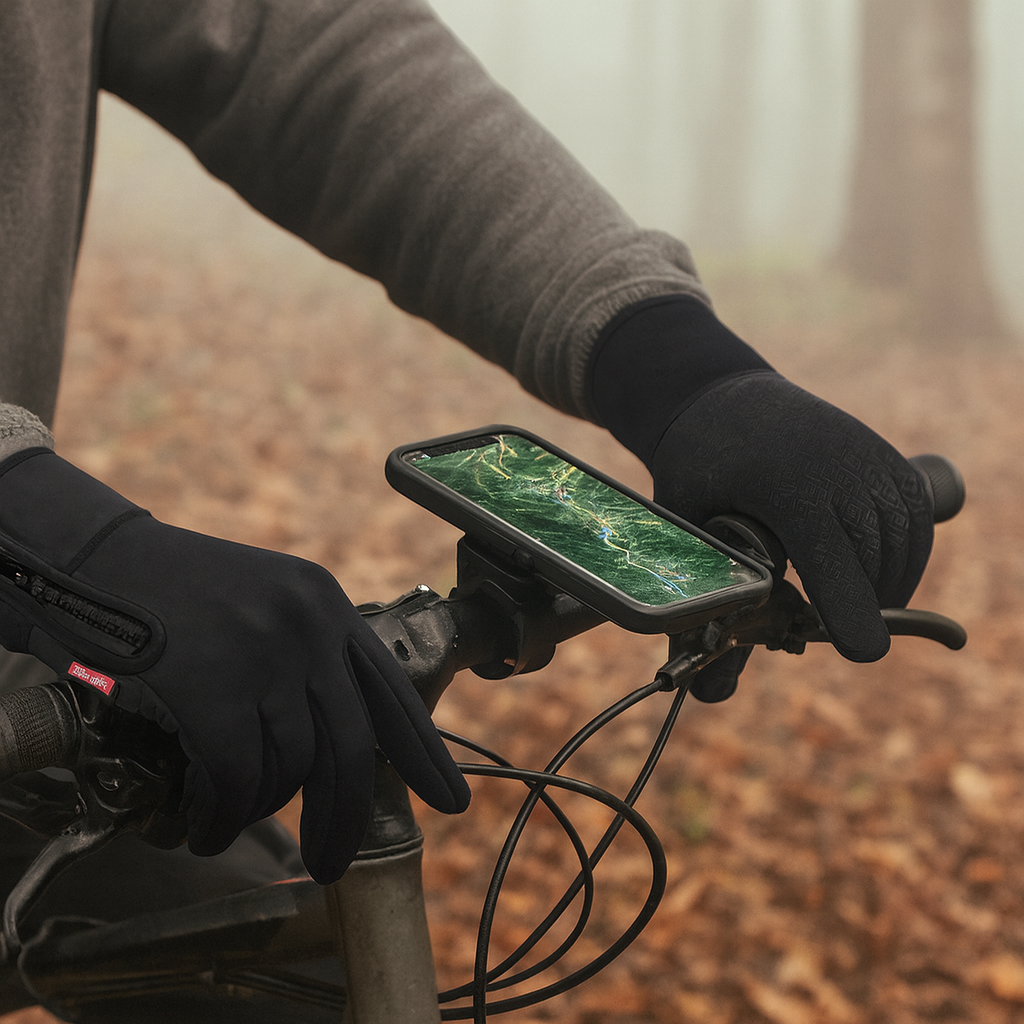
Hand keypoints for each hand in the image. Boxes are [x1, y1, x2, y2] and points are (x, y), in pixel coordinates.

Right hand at [0, 448, 469, 883]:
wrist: (98, 561)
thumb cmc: (178, 594)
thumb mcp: (268, 604)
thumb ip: (310, 657)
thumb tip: (332, 746)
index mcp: (329, 605)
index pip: (393, 691)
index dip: (425, 753)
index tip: (451, 800)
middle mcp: (310, 625)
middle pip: (351, 747)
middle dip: (345, 819)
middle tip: (329, 865)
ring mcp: (266, 652)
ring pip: (288, 768)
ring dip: (258, 810)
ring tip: (229, 818)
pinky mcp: (214, 684)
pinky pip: (235, 777)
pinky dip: (222, 815)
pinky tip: (206, 827)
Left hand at [588, 295, 933, 700]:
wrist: (722, 397)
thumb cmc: (697, 467)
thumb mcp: (685, 529)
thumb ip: (709, 608)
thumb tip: (710, 696)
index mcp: (785, 482)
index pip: (832, 555)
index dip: (850, 608)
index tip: (862, 651)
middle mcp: (840, 466)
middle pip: (871, 561)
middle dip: (854, 606)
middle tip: (822, 629)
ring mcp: (871, 458)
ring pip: (901, 547)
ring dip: (880, 586)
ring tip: (843, 602)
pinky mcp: (889, 459)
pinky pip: (913, 524)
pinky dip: (901, 559)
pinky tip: (867, 574)